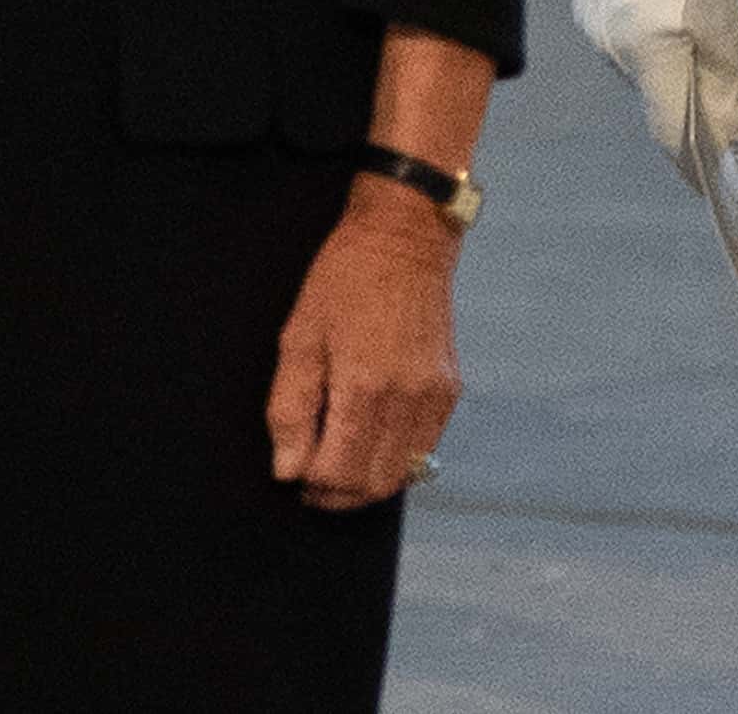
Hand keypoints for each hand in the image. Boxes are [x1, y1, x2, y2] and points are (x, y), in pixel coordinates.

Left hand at [265, 180, 461, 511]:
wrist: (404, 242)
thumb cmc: (341, 283)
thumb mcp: (298, 337)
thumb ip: (291, 408)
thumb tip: (288, 469)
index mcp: (365, 387)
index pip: (341, 472)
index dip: (313, 486)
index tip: (293, 480)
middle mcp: (408, 400)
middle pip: (375, 482)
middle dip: (339, 494)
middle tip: (310, 485)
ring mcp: (435, 399)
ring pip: (402, 472)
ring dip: (366, 482)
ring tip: (333, 468)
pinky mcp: (449, 392)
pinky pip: (422, 447)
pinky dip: (393, 458)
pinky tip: (366, 442)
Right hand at [576, 0, 737, 198]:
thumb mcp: (730, 20)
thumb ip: (727, 84)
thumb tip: (728, 133)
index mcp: (646, 55)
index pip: (670, 132)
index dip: (696, 165)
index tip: (718, 189)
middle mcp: (609, 46)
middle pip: (655, 98)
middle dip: (689, 108)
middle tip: (727, 103)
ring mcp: (590, 18)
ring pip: (639, 64)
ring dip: (670, 67)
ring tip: (701, 43)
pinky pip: (622, 33)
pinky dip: (651, 37)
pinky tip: (669, 10)